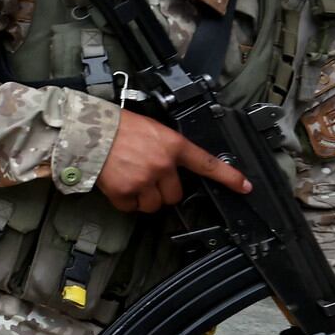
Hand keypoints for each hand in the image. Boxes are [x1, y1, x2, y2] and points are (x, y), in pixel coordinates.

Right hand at [95, 110, 250, 212]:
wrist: (89, 131)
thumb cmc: (118, 126)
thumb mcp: (152, 129)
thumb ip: (167, 148)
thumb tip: (173, 167)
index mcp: (173, 145)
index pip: (206, 163)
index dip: (228, 177)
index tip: (245, 186)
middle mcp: (162, 165)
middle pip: (175, 194)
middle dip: (163, 191)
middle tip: (147, 177)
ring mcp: (144, 180)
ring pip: (154, 205)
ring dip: (144, 198)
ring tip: (130, 179)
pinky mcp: (125, 192)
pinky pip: (131, 207)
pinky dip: (125, 201)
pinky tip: (118, 184)